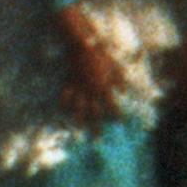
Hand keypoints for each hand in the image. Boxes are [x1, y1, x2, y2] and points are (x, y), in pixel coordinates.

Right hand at [57, 5, 126, 123]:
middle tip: (96, 140)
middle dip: (96, 127)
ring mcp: (80, 88)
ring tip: (77, 131)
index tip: (119, 123)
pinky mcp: (70, 83)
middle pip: (95, 113)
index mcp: (105, 88)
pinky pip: (66, 96)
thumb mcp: (116, 67)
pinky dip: (64, 103)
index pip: (112, 106)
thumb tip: (124, 92)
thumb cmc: (102, 55)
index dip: (116, 115)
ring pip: (79, 108)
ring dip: (79, 120)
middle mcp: (92, 91)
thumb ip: (120, 80)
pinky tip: (62, 111)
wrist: (83, 46)